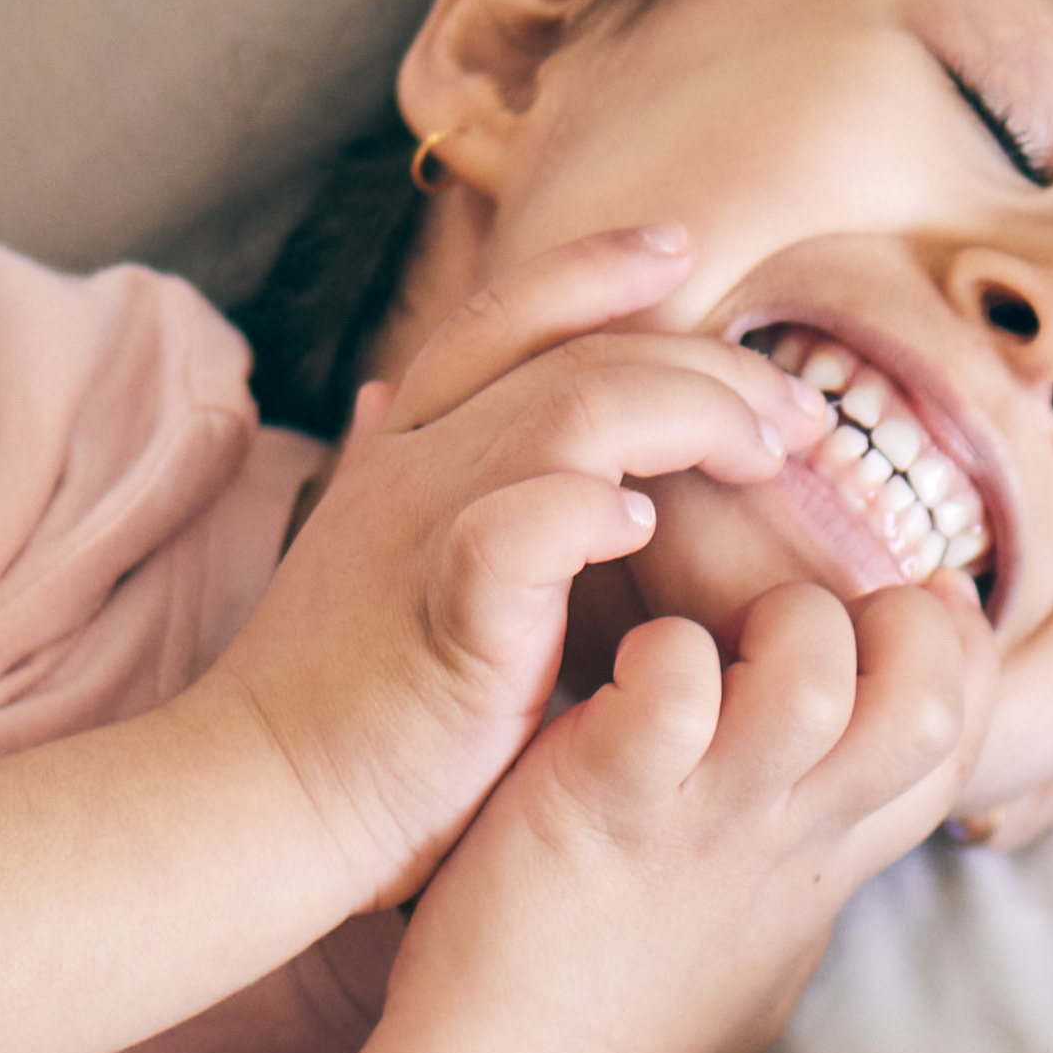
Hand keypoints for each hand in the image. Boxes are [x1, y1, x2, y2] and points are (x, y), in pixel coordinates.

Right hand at [201, 228, 826, 889]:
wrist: (255, 801)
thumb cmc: (335, 706)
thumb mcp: (359, 560)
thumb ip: (388, 476)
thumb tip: (379, 399)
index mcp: (403, 453)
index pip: (502, 316)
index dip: (591, 268)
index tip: (682, 251)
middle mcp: (413, 469)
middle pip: (577, 355)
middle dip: (705, 366)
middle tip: (798, 414)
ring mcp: (424, 533)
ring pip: (576, 409)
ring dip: (692, 415)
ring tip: (768, 460)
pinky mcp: (445, 618)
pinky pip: (523, 525)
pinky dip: (593, 508)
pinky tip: (650, 522)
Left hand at [396, 563, 997, 1052]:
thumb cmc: (613, 1037)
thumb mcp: (750, 974)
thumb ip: (795, 908)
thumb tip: (819, 893)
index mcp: (820, 866)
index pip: (952, 746)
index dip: (960, 656)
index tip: (914, 598)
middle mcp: (786, 838)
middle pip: (926, 706)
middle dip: (891, 625)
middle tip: (799, 617)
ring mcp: (704, 822)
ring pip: (814, 678)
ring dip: (773, 625)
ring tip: (706, 642)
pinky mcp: (607, 800)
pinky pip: (672, 685)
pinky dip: (654, 653)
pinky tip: (609, 678)